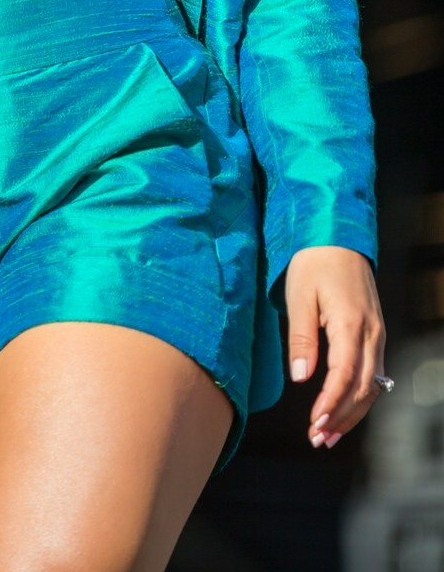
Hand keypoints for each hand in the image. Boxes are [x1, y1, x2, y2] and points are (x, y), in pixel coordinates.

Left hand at [284, 244, 386, 448]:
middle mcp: (371, 333)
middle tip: (317, 439)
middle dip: (341, 417)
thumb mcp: (299, 296)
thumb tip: (302, 378)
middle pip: (363, 388)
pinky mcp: (374, 333)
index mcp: (350, 323)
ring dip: (352, 413)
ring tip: (328, 436)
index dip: (331, 404)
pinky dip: (360, 397)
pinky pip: (373, 373)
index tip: (315, 425)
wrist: (337, 235)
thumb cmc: (313, 262)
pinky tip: (343, 410)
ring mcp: (377, 333)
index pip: (344, 376)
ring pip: (372, 385)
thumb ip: (301, 339)